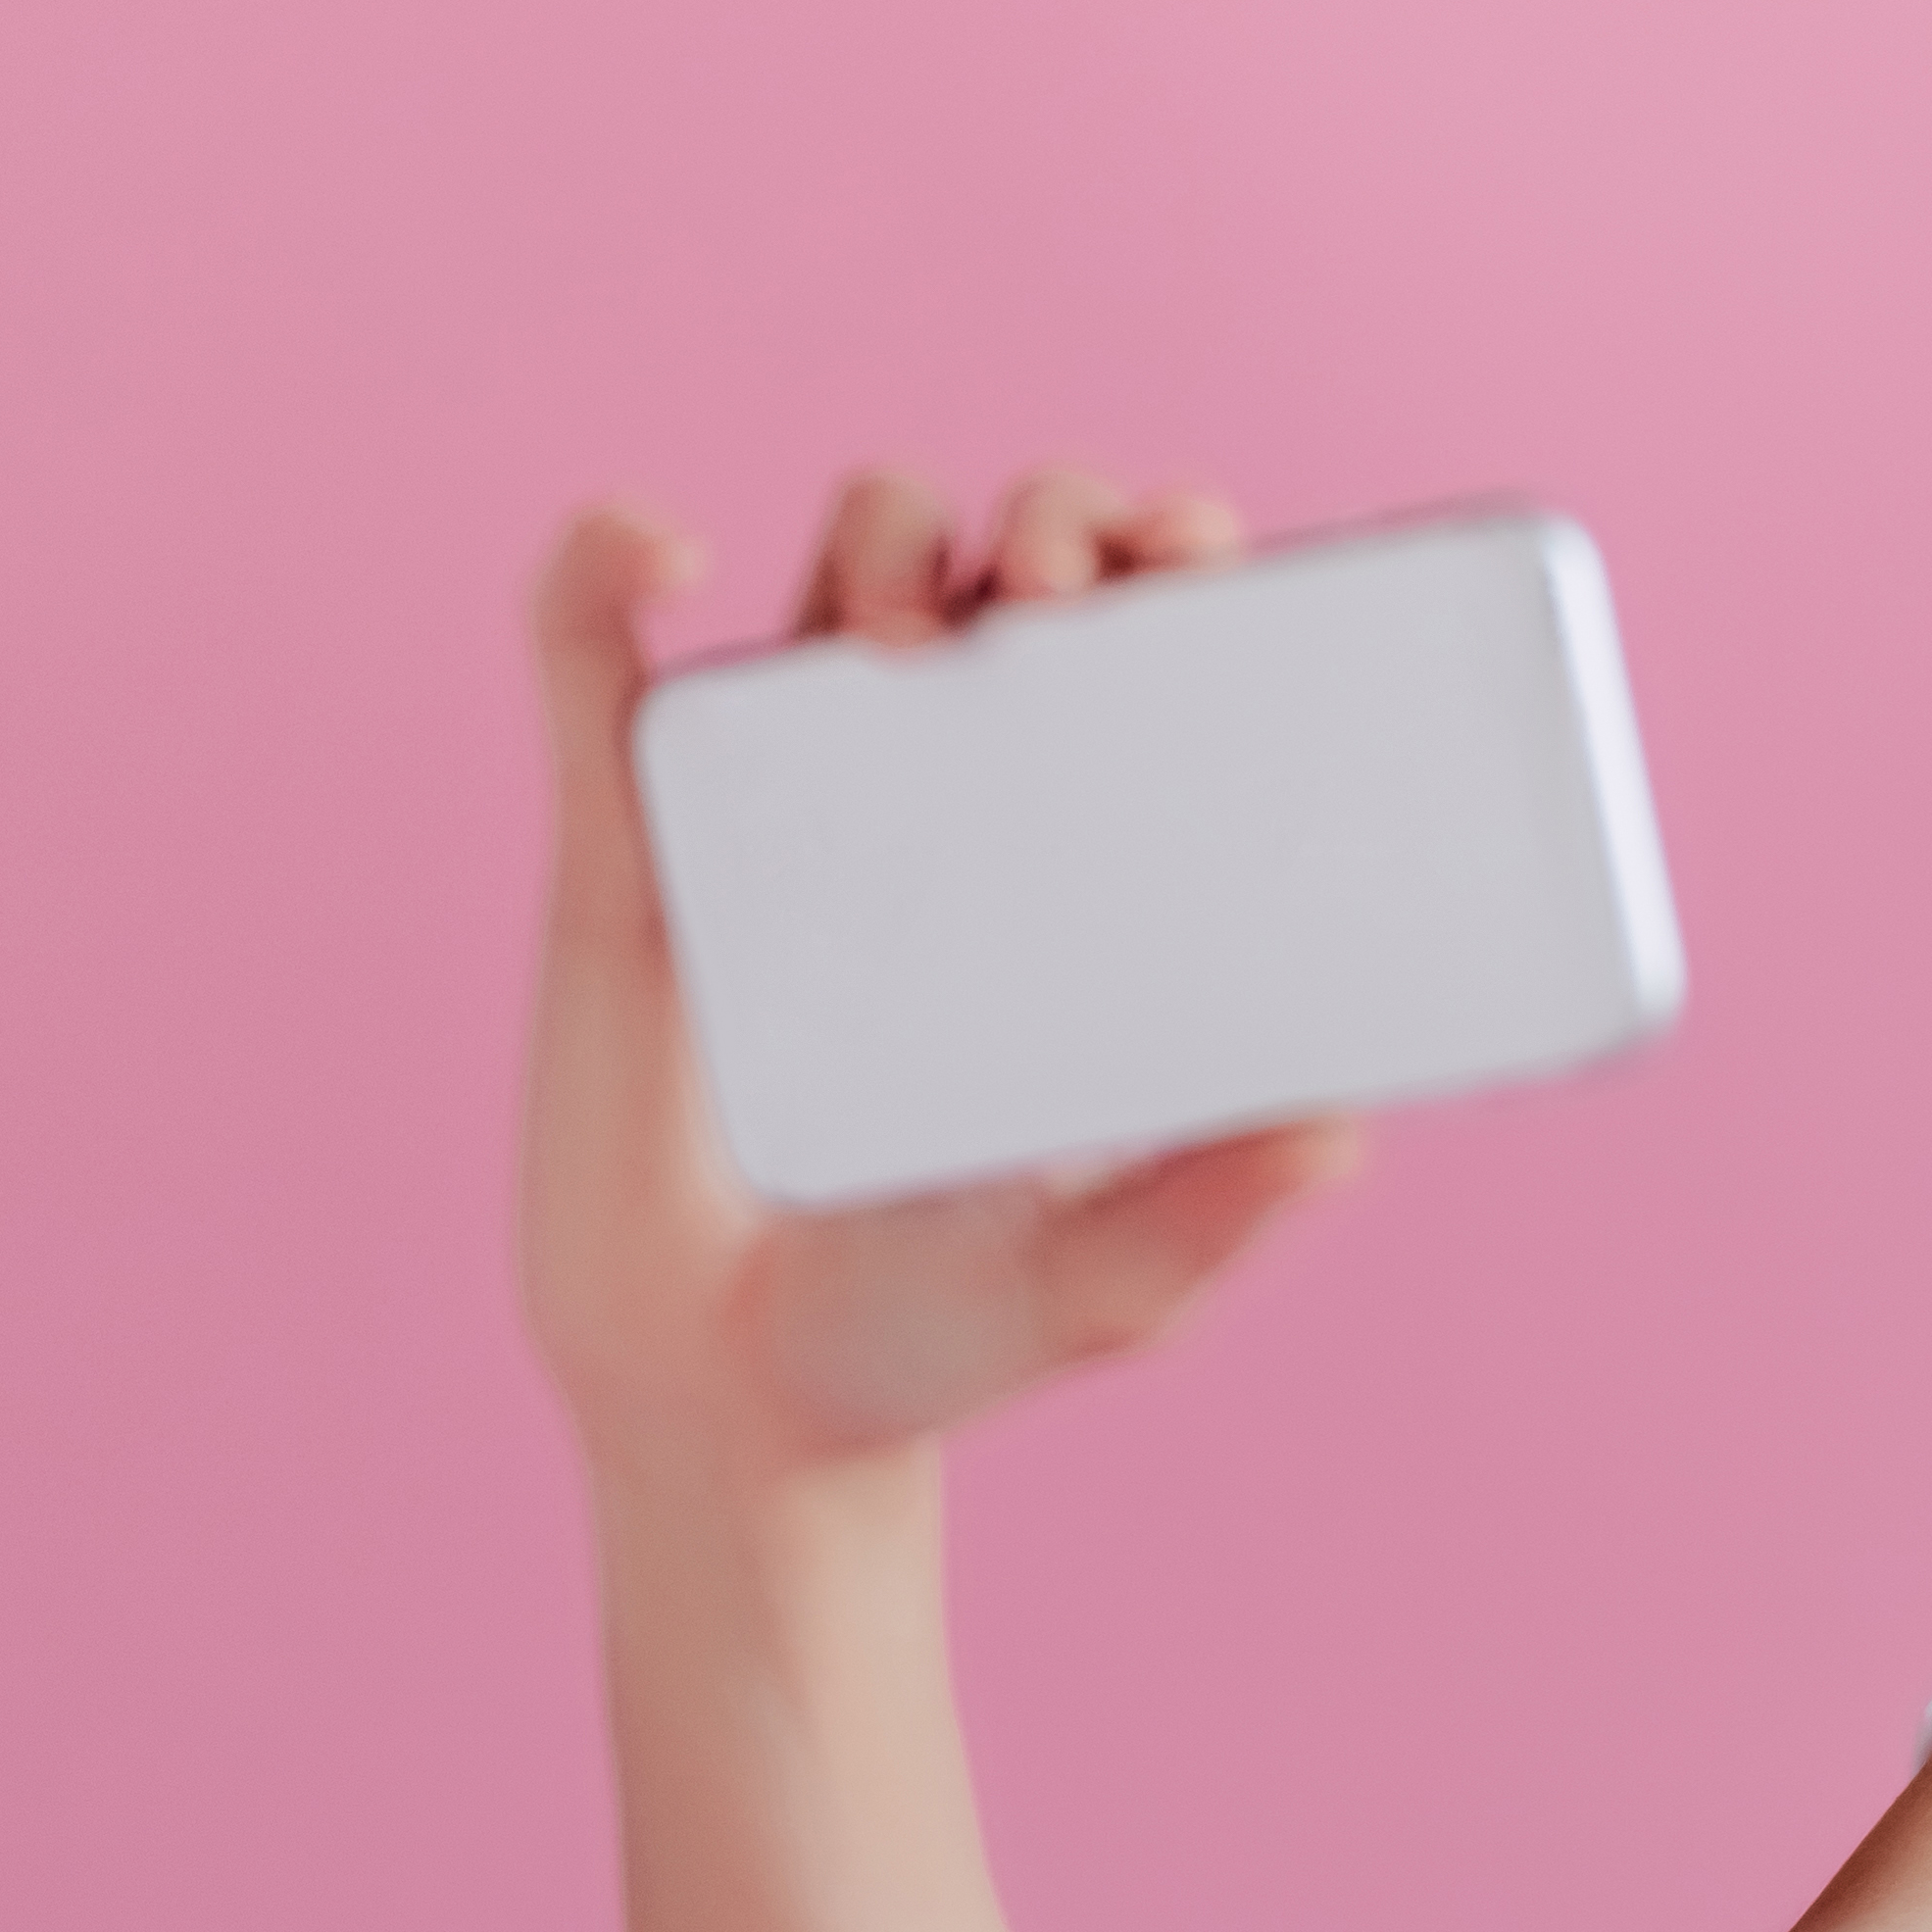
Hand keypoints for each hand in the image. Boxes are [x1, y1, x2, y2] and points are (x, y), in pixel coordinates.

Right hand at [518, 465, 1359, 1478]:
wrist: (742, 1411)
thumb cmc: (939, 1329)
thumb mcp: (1110, 1280)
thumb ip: (1215, 1212)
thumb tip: (1343, 1135)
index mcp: (1080, 859)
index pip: (1148, 639)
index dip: (1175, 550)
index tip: (1205, 558)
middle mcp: (948, 801)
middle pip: (1005, 559)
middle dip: (1056, 520)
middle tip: (1072, 606)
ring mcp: (791, 807)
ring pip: (843, 563)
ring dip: (889, 532)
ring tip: (914, 637)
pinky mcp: (629, 849)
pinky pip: (588, 656)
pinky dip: (599, 566)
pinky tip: (665, 556)